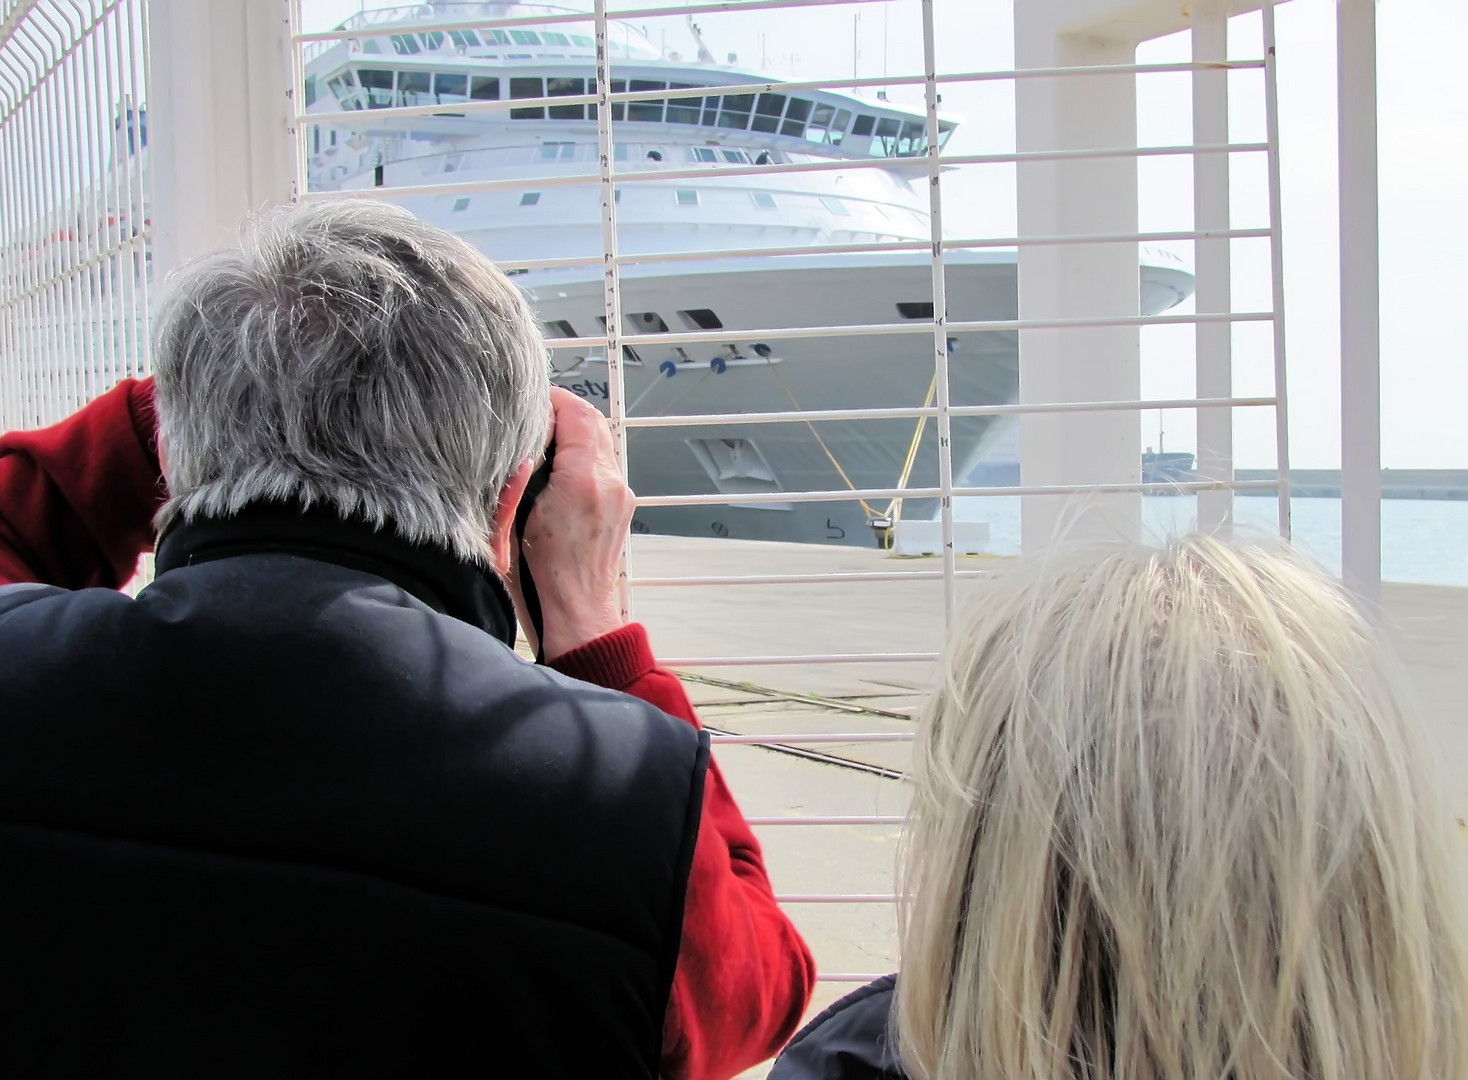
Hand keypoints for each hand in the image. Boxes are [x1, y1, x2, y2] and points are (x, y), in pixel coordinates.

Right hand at [511, 388, 633, 661]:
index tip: (530, 399)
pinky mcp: (623, 506)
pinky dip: (585, 456)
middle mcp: (609, 482)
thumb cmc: (540, 577)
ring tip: (544, 441)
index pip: (576, 414)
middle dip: (563, 412)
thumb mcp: (513, 520)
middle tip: (534, 415)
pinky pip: (605, 465)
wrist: (576, 612)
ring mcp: (621, 494)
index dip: (551, 399)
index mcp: (582, 480)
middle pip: (593, 422)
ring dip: (576, 433)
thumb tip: (521, 443)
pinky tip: (559, 470)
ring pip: (602, 442)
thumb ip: (520, 474)